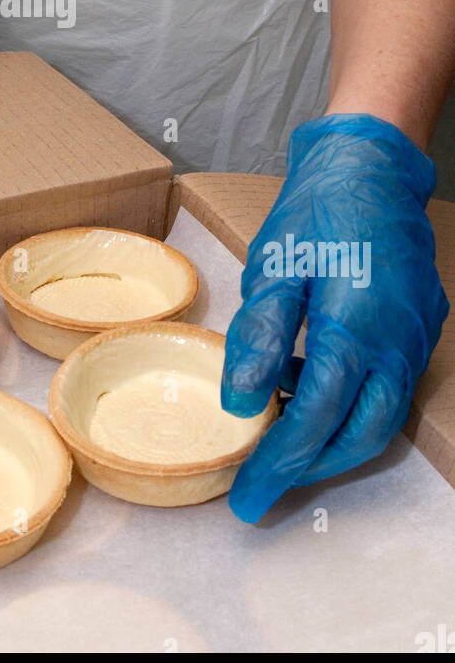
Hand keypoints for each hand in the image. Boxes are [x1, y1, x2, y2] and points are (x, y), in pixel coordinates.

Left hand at [221, 114, 448, 521]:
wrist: (371, 163)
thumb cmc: (318, 209)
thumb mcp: (273, 266)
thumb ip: (259, 337)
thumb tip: (240, 404)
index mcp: (352, 330)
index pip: (312, 422)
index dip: (278, 466)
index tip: (246, 498)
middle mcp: (395, 344)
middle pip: (357, 436)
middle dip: (310, 466)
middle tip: (264, 480)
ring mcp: (415, 337)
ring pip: (380, 416)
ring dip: (332, 436)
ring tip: (281, 430)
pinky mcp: (421, 325)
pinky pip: (390, 384)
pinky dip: (352, 400)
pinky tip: (310, 382)